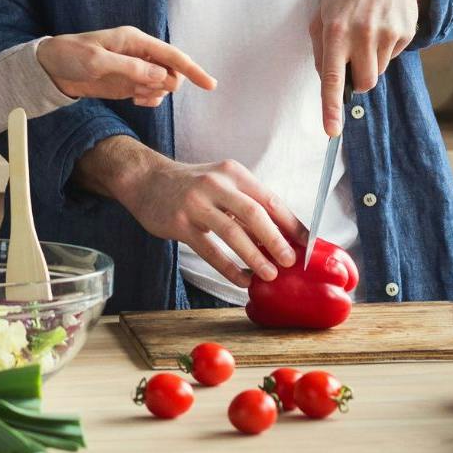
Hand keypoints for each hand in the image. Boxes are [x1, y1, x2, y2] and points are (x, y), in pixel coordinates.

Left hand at [37, 26, 215, 106]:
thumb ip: (130, 69)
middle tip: (141, 91)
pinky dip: (148, 100)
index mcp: (135, 40)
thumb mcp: (97, 62)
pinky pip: (151, 93)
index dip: (192, 69)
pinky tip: (134, 100)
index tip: (210, 85)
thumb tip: (161, 76)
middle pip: (172, 72)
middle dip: (165, 85)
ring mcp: (135, 69)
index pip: (172, 55)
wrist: (50, 69)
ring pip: (163, 85)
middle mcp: (140, 53)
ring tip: (133, 95)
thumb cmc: (70, 56)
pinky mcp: (128, 83)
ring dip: (155, 94)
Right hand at [81, 137, 300, 290]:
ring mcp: (196, 203)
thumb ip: (246, 203)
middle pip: (254, 213)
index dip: (291, 223)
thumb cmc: (192, 186)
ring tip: (269, 275)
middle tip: (290, 261)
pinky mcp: (180, 223)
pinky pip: (209, 250)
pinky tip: (240, 280)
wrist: (146, 180)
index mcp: (234, 173)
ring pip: (232, 232)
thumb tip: (281, 235)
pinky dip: (228, 268)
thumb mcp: (222, 183)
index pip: (270, 199)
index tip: (306, 244)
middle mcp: (216, 183)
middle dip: (276, 240)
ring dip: (254, 256)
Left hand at [311, 0, 425, 134]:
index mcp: (335, 30)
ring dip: (371, 61)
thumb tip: (328, 82)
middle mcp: (361, 33)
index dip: (331, 107)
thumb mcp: (323, 13)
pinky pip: (393, 57)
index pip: (332, 78)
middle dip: (359, 79)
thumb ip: (320, 49)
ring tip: (367, 32)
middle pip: (364, 83)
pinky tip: (382, 25)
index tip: (331, 131)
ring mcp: (386, 33)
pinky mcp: (405, 32)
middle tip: (354, 55)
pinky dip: (386, 48)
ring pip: (378, 72)